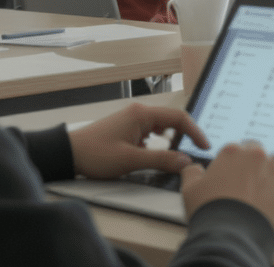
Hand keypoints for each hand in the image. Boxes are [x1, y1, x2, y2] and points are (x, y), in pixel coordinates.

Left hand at [68, 103, 208, 178]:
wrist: (69, 153)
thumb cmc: (96, 154)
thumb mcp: (131, 160)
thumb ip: (161, 160)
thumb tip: (186, 161)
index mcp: (142, 114)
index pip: (179, 118)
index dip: (195, 132)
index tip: (204, 147)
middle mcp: (139, 112)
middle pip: (172, 120)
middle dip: (185, 136)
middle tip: (193, 153)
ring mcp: (132, 120)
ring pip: (161, 127)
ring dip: (171, 139)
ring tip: (176, 155)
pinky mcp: (127, 128)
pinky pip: (150, 132)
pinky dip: (158, 142)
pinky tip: (155, 154)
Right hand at [180, 141, 273, 234]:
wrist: (229, 233)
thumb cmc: (209, 211)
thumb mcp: (189, 189)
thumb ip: (191, 173)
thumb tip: (193, 168)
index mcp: (232, 154)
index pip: (237, 149)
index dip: (236, 161)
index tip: (235, 171)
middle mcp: (256, 158)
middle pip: (261, 152)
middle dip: (258, 162)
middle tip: (254, 176)